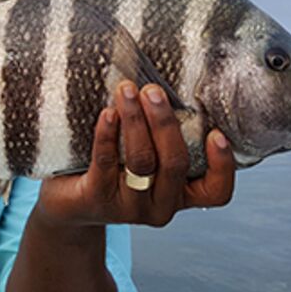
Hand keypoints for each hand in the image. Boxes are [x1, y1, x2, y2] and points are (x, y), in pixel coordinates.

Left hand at [34, 80, 235, 228]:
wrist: (68, 201)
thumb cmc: (117, 167)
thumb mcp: (149, 155)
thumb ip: (164, 132)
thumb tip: (169, 83)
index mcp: (181, 195)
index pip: (216, 192)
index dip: (222, 166)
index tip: (217, 133)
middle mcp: (160, 206)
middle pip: (174, 164)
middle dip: (165, 123)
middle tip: (153, 91)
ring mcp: (129, 207)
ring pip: (141, 161)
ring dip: (136, 121)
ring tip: (127, 90)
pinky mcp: (97, 199)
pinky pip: (105, 162)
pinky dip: (108, 133)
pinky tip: (108, 112)